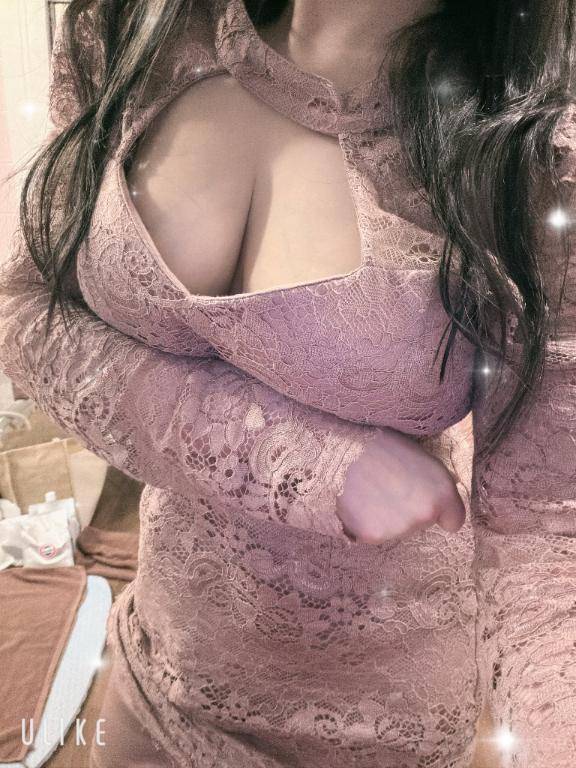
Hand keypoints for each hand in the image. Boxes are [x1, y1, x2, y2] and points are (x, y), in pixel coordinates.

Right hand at [336, 427, 465, 543]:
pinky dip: (364, 521)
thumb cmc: (379, 443)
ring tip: (368, 490)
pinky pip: (372, 533)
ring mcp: (398, 529)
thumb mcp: (419, 455)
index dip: (439, 511)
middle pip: (421, 524)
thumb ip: (432, 482)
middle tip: (386, 485)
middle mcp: (425, 515)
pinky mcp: (371, 536)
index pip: (453, 521)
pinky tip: (356, 501)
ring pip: (396, 530)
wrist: (339, 447)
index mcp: (442, 491)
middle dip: (407, 510)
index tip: (424, 501)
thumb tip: (433, 495)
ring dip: (385, 516)